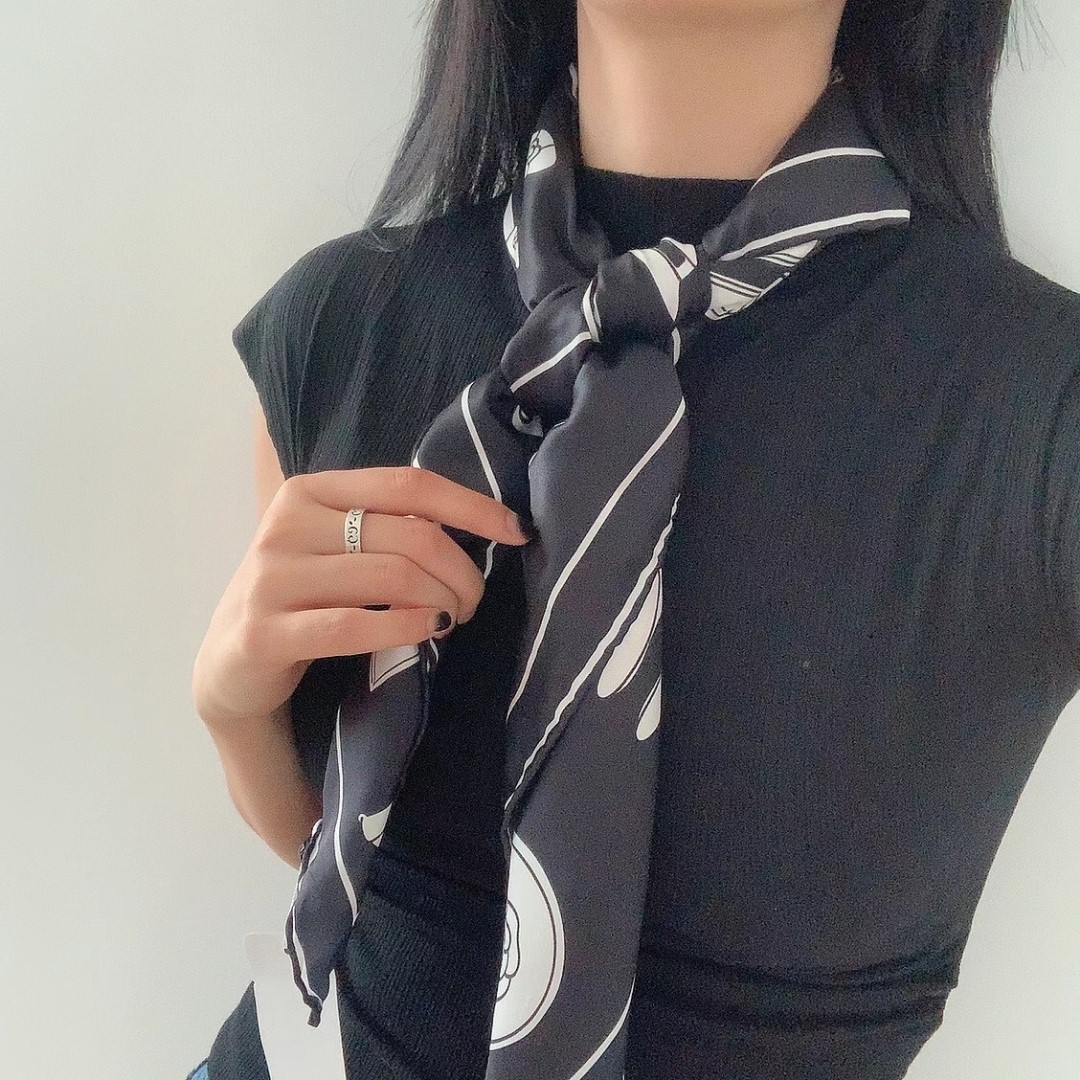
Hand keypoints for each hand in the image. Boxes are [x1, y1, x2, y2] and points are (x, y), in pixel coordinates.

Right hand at [192, 466, 530, 731]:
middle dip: (462, 571)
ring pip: (391, 577)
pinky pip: (354, 625)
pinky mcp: (265, 631)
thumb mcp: (337, 548)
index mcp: (311, 491)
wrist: (231, 665)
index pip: (408, 484)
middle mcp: (287, 523)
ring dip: (441, 601)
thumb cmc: (304, 599)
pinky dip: (405, 628)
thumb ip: (388, 526)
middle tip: (472, 602)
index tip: (516, 532)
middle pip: (410, 535)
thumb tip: (484, 522)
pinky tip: (427, 632)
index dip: (471, 505)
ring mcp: (272, 577)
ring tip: (451, 620)